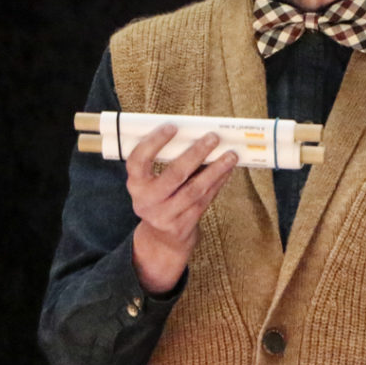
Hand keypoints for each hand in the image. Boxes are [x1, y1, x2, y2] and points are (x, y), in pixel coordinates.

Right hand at [126, 124, 237, 294]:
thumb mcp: (151, 182)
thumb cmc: (160, 198)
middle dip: (196, 154)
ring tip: (230, 155)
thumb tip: (196, 135)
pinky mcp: (184, 225)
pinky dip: (218, 183)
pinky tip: (227, 171)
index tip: (172, 126)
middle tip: (212, 138)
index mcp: (135, 184)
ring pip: (195, 190)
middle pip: (174, 175)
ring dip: (215, 170)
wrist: (162, 238)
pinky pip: (204, 201)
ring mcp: (165, 215)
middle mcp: (147, 201)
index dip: (154, 142)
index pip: (138, 161)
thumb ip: (166, 161)